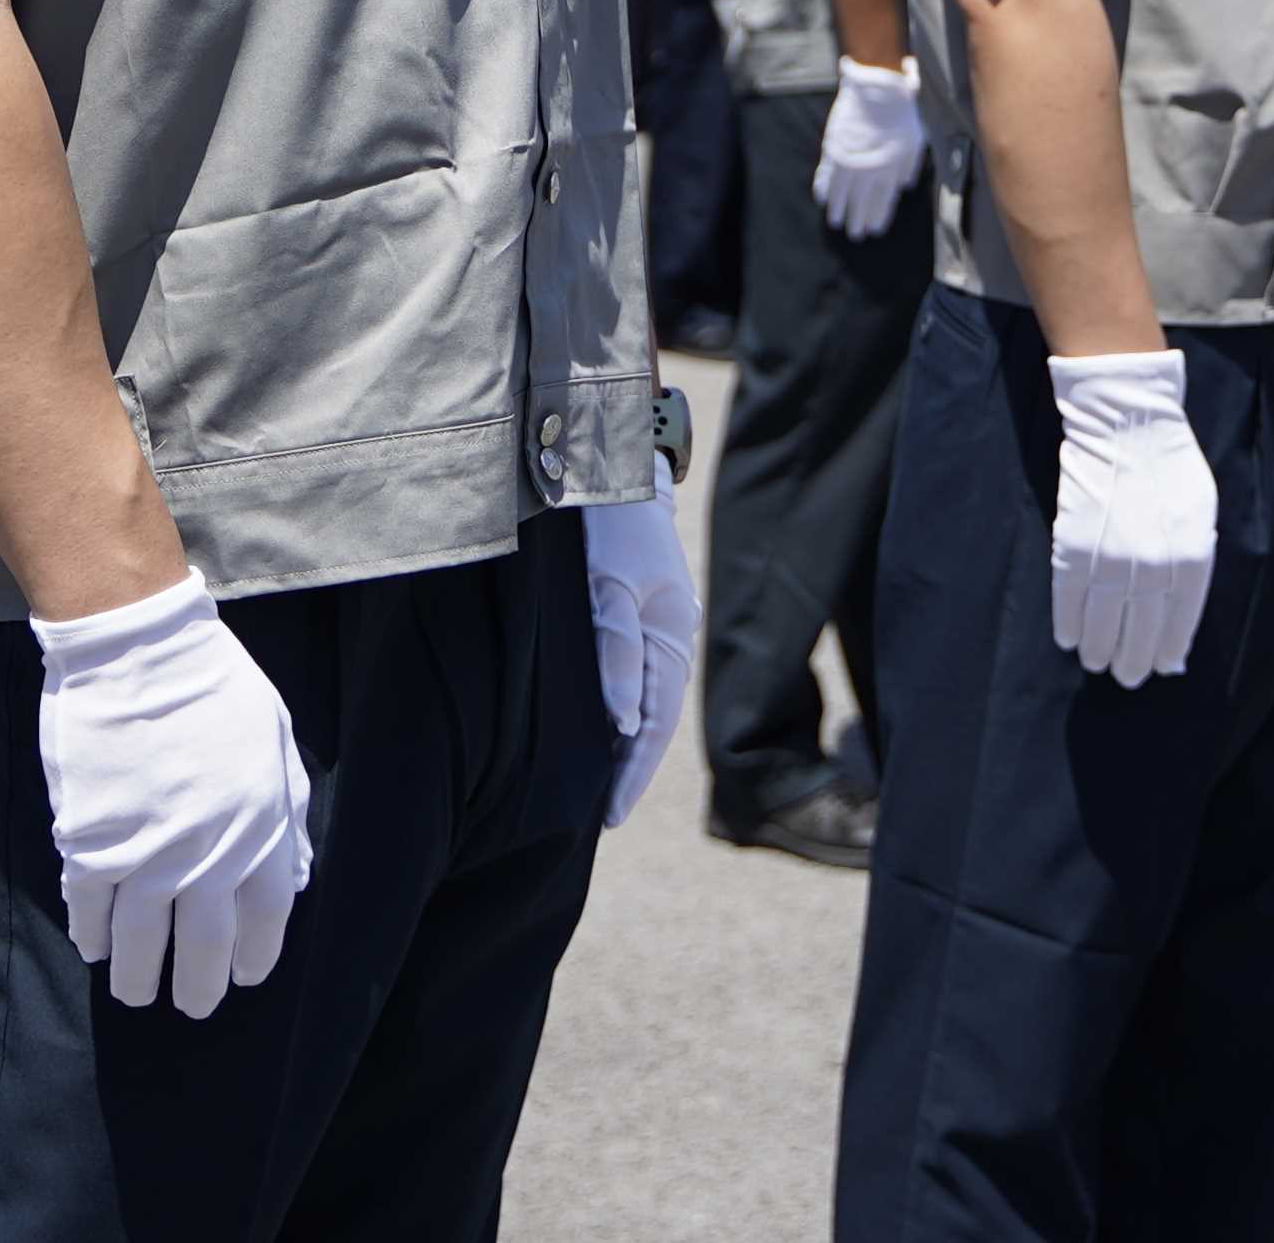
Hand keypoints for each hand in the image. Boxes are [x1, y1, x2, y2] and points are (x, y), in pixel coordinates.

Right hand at [30, 574, 314, 1015]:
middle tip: (190, 1005)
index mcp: (260, 834)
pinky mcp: (89, 845)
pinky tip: (93, 946)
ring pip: (140, 944)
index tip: (242, 977)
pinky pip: (89, 908)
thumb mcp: (276, 743)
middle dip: (197, 987)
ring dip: (138, 977)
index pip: (264, 923)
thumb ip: (288, 815)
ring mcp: (143, 857)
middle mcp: (205, 860)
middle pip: (203, 950)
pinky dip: (91, 933)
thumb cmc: (214, 687)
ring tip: (135, 993)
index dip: (253, 958)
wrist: (137, 649)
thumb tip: (295, 878)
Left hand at [581, 470, 700, 823]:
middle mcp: (670, 632)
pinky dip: (620, 704)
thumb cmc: (608, 522)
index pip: (654, 723)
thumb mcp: (608, 586)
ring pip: (644, 696)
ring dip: (625, 739)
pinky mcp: (635, 603)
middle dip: (631, 766)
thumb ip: (615, 652)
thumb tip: (622, 723)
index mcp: (673, 634)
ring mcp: (656, 618)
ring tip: (600, 782)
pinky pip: (633, 670)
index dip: (632, 773)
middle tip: (603, 814)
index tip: (609, 815)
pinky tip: (601, 722)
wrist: (607, 459)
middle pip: (654, 716)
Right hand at [811, 57, 926, 237]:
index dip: (878, 216)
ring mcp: (850, 157)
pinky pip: (827, 172)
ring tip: (836, 224)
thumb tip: (903, 187)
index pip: (883, 199)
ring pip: (842, 191)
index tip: (874, 230)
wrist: (877, 85)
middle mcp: (869, 167)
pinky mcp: (835, 145)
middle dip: (858, 219)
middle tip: (855, 235)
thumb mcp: (916, 138)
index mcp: (891, 166)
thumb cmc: (903, 108)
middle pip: (862, 200)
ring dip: (839, 209)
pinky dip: (824, 186)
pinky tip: (822, 199)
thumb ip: (909, 165)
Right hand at [1043, 351, 1218, 685]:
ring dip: (1098, 647)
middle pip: (1141, 628)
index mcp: (1193, 556)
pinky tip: (1068, 638)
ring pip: (1102, 619)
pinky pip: (1069, 596)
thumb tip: (1180, 612)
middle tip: (1127, 676)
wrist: (1127, 422)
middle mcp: (1154, 564)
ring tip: (1096, 663)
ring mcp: (1112, 556)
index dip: (1169, 647)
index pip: (1181, 620)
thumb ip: (1195, 561)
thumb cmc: (1171, 466)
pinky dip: (1067, 621)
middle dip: (1133, 657)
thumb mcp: (1201, 513)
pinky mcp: (1074, 544)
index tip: (1163, 667)